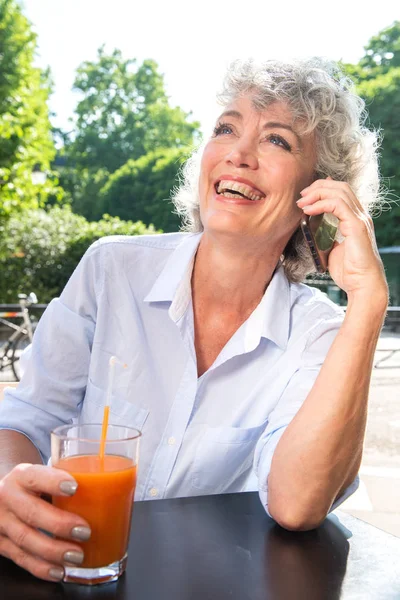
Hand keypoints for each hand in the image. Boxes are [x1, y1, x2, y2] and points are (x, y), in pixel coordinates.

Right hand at [0, 464, 90, 581]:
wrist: (3, 495)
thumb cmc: (34, 484)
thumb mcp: (44, 474)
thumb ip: (66, 480)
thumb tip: (111, 488)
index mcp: (22, 475)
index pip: (36, 476)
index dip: (54, 482)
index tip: (75, 487)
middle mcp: (8, 497)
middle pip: (31, 513)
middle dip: (60, 524)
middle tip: (85, 531)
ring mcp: (2, 522)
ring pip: (25, 539)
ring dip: (53, 551)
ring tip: (77, 556)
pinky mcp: (0, 544)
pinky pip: (20, 558)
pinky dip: (41, 568)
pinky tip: (59, 571)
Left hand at [297, 178, 387, 304]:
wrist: (362, 284)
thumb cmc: (348, 271)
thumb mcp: (332, 248)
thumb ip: (326, 235)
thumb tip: (312, 226)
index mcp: (354, 219)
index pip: (341, 192)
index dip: (322, 188)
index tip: (305, 196)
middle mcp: (360, 215)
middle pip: (340, 187)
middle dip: (318, 187)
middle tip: (301, 196)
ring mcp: (359, 219)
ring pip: (339, 192)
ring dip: (317, 194)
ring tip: (302, 203)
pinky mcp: (356, 226)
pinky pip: (338, 205)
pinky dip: (321, 204)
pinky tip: (309, 210)